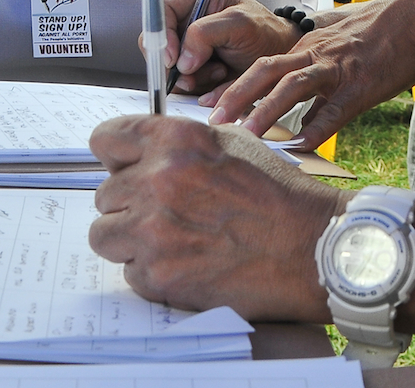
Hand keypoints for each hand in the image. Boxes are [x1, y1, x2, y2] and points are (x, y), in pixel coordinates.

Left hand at [88, 116, 344, 320]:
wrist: (309, 247)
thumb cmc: (278, 196)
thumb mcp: (233, 143)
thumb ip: (179, 144)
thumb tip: (143, 152)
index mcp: (175, 141)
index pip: (106, 138)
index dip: (114, 155)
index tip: (121, 166)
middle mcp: (158, 181)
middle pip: (105, 194)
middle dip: (130, 203)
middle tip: (165, 213)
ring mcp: (152, 231)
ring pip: (104, 235)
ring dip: (130, 239)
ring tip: (169, 241)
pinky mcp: (157, 275)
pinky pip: (129, 272)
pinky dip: (152, 272)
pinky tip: (187, 263)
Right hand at [142, 0, 301, 96]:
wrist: (280, 57)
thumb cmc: (265, 32)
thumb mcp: (241, 23)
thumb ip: (206, 33)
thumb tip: (181, 59)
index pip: (161, 9)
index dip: (160, 34)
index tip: (172, 58)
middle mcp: (186, 19)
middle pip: (157, 42)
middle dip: (176, 63)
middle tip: (196, 72)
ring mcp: (187, 45)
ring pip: (168, 67)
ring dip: (192, 76)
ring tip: (220, 70)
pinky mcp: (191, 67)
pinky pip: (181, 83)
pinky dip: (199, 87)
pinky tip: (219, 78)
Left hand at [205, 0, 414, 148]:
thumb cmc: (381, 28)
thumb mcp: (338, 35)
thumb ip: (315, 62)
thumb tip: (300, 98)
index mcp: (308, 47)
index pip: (260, 64)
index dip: (232, 84)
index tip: (208, 104)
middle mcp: (315, 54)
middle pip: (264, 70)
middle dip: (235, 95)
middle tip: (212, 119)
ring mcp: (337, 69)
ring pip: (291, 86)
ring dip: (265, 111)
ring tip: (244, 135)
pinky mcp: (360, 86)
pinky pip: (333, 111)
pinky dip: (315, 129)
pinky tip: (299, 147)